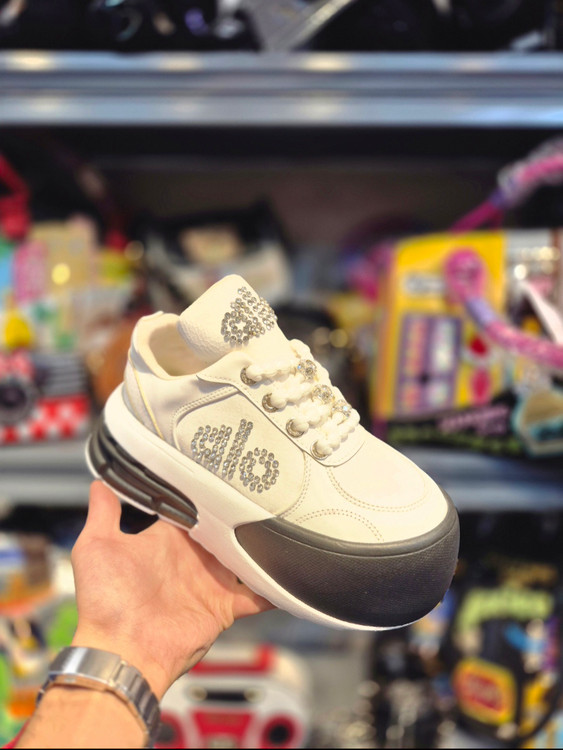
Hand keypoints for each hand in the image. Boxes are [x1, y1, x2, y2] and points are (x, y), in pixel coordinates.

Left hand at [71, 481, 273, 699]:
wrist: (122, 652)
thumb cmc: (105, 602)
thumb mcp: (96, 547)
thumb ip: (103, 512)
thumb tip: (99, 480)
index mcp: (166, 541)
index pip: (191, 510)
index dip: (205, 494)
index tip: (222, 472)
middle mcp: (191, 559)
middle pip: (222, 531)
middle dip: (238, 515)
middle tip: (260, 492)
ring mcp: (210, 583)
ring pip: (243, 557)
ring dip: (258, 545)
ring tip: (281, 521)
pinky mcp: (225, 607)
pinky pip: (257, 596)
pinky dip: (274, 588)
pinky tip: (291, 573)